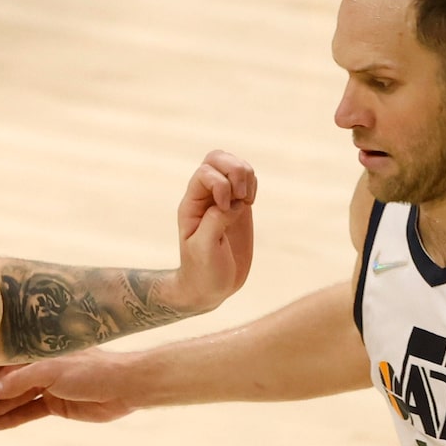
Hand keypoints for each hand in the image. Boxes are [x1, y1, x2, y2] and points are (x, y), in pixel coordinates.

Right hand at [0, 351, 139, 429]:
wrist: (124, 388)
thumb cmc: (92, 370)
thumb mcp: (52, 370)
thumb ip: (22, 380)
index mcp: (38, 349)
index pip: (5, 360)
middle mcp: (41, 366)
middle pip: (6, 381)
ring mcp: (48, 386)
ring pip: (15, 398)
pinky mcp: (56, 404)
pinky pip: (29, 411)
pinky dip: (12, 418)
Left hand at [170, 149, 255, 314]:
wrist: (211, 288)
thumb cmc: (202, 271)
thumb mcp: (204, 249)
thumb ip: (215, 221)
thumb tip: (234, 203)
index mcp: (191, 204)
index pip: (205, 173)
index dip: (220, 184)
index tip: (226, 209)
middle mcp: (206, 197)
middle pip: (217, 158)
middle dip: (235, 170)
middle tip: (242, 195)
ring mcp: (223, 199)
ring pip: (235, 165)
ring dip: (247, 177)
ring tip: (247, 201)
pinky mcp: (240, 206)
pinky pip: (248, 180)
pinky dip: (253, 185)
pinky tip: (250, 203)